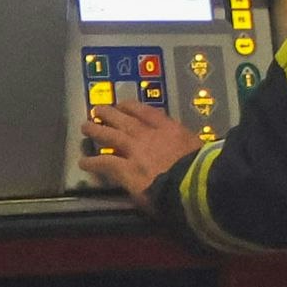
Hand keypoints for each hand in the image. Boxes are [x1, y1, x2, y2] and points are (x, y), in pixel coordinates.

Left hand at [79, 99, 201, 210]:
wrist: (194, 182)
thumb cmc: (203, 167)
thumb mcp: (200, 148)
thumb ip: (189, 145)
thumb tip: (191, 148)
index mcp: (171, 130)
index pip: (149, 113)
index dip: (134, 107)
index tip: (124, 104)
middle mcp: (150, 136)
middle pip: (126, 121)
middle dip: (111, 114)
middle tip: (99, 110)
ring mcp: (136, 151)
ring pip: (112, 136)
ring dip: (98, 130)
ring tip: (86, 126)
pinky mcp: (126, 170)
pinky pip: (105, 163)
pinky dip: (93, 162)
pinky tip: (83, 162)